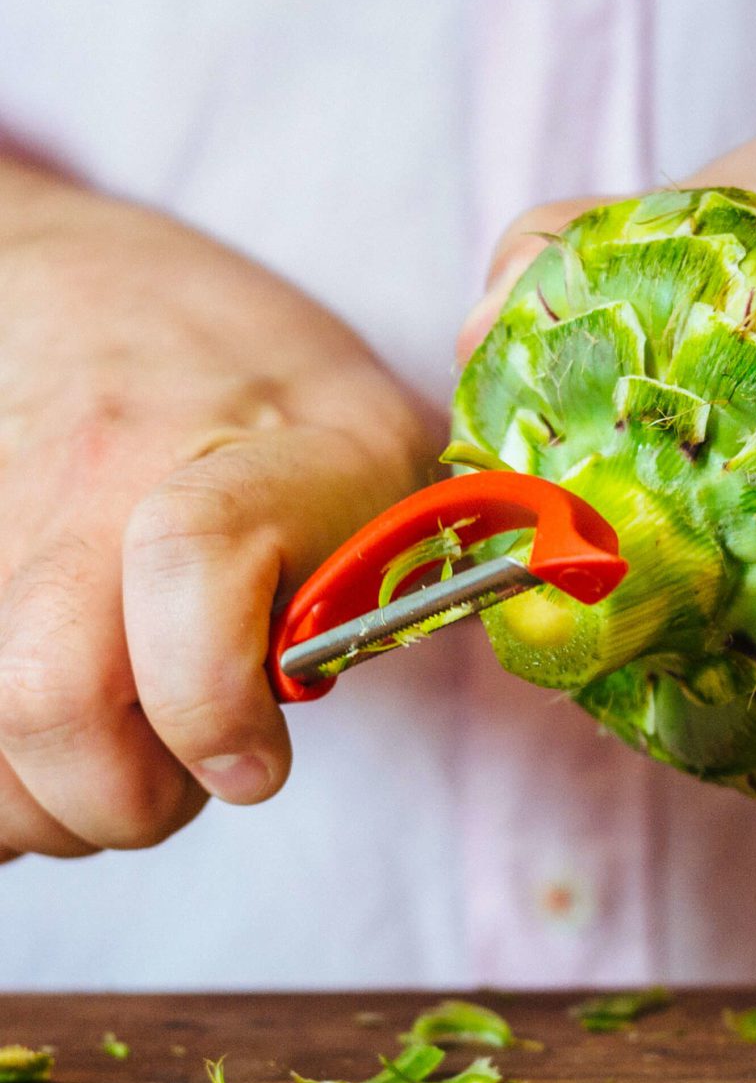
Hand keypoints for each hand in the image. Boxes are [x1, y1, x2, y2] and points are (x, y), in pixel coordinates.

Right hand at [0, 162, 440, 862]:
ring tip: (110, 744)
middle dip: (125, 799)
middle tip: (181, 769)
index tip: (253, 762)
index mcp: (258, 443)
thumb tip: (383, 683)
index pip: (192, 559)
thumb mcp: (364, 432)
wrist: (64, 283)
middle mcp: (99, 476)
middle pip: (51, 700)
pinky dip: (0, 776)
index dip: (214, 699)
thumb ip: (391, 559)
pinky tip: (42, 737)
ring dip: (47, 798)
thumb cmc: (240, 369)